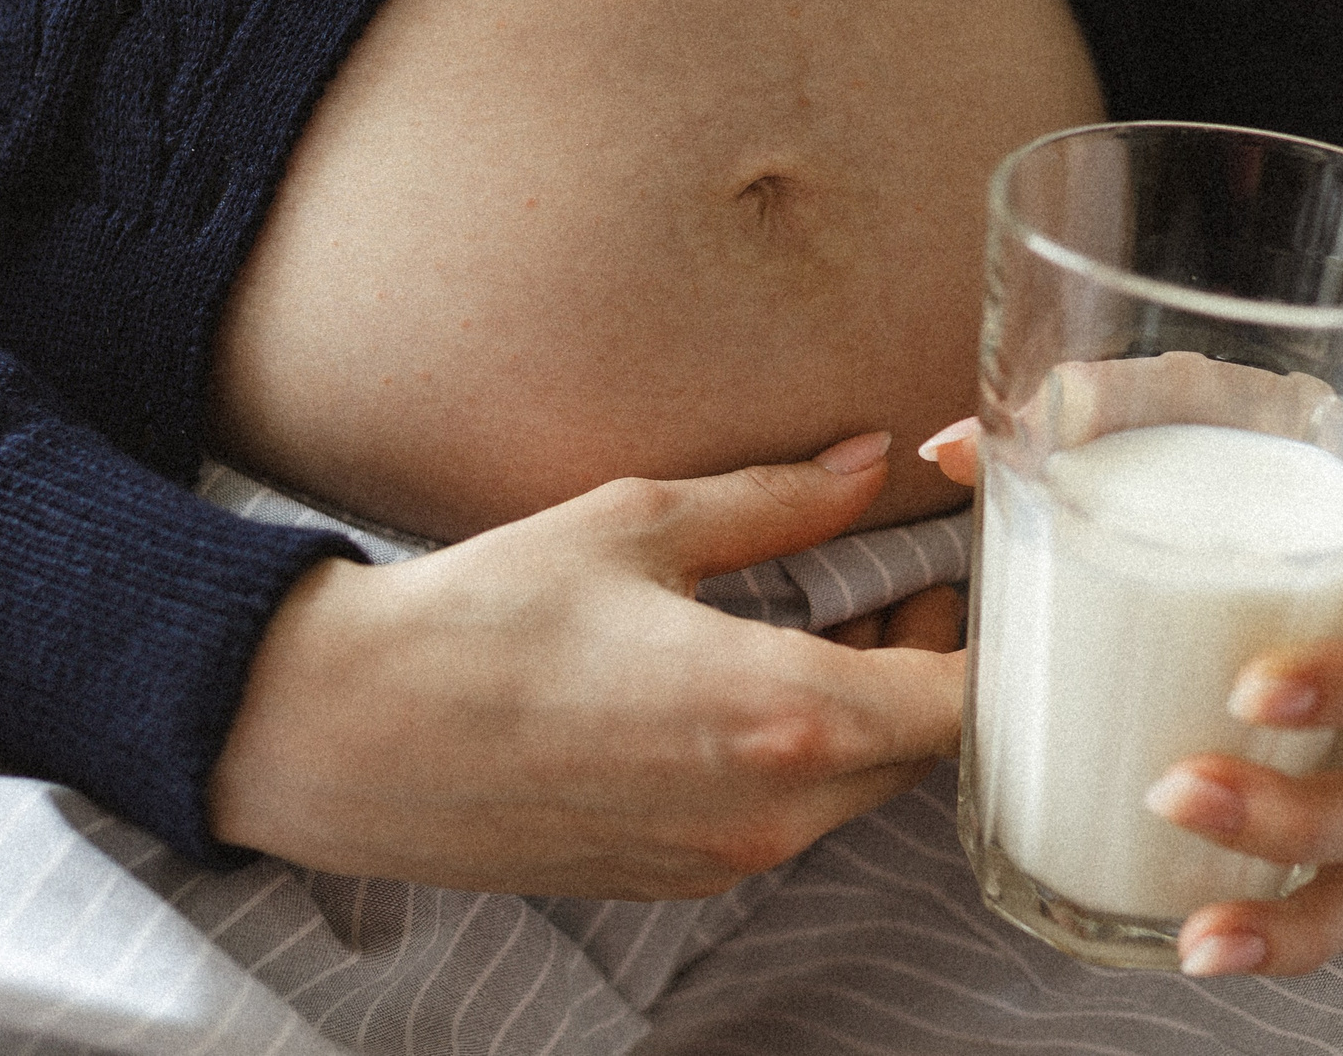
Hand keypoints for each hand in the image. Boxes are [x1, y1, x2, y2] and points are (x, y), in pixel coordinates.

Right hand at [208, 433, 963, 897]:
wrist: (349, 736)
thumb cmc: (485, 619)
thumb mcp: (639, 524)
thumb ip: (778, 500)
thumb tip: (870, 464)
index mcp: (780, 714)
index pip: (964, 704)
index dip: (993, 641)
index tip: (974, 582)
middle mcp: (771, 808)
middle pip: (925, 752)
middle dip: (931, 671)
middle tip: (898, 588)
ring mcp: (726, 856)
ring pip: (859, 791)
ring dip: (868, 715)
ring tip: (824, 623)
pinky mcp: (680, 877)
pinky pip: (789, 819)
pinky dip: (804, 757)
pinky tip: (750, 684)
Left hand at [921, 405, 1342, 977]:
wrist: (1247, 514)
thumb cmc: (1227, 460)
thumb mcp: (1188, 411)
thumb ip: (1095, 404)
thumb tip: (955, 450)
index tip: (1251, 692)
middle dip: (1296, 809)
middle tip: (1175, 786)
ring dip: (1290, 893)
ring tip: (1191, 918)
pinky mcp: (1330, 828)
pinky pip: (1335, 906)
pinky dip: (1281, 939)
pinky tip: (1197, 948)